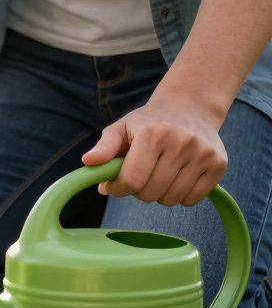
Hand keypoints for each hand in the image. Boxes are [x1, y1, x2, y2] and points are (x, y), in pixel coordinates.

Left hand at [82, 95, 227, 206]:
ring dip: (159, 194)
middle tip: (139, 175)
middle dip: (137, 190)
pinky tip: (177, 177)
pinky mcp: (219, 165)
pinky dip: (180, 195)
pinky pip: (192, 199)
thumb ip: (104, 147)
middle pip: (150, 193)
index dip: (118, 189)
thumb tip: (88, 162)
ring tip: (158, 173)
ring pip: (171, 199)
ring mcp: (204, 154)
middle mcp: (182, 142)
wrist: (189, 108)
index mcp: (153, 134)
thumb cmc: (147, 123)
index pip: (131, 180)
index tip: (113, 184)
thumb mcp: (120, 128)